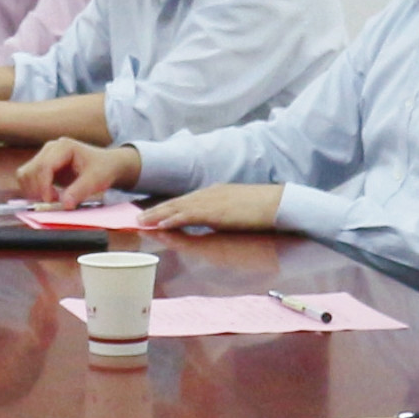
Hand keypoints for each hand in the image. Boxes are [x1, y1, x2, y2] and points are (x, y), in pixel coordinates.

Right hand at [20, 139, 137, 204]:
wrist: (106, 164)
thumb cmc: (102, 168)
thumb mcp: (96, 180)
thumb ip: (79, 191)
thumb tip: (65, 204)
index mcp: (64, 147)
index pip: (45, 166)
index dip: (44, 185)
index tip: (50, 201)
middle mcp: (50, 149)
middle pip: (31, 170)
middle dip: (38, 189)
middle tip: (54, 201)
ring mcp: (44, 156)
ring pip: (25, 174)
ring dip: (33, 190)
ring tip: (53, 198)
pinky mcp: (42, 166)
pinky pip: (28, 178)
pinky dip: (33, 190)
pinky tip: (49, 195)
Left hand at [138, 181, 282, 234]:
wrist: (279, 204)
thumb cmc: (264, 208)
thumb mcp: (238, 209)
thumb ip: (224, 213)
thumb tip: (216, 220)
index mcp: (216, 192)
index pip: (187, 200)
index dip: (169, 207)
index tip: (154, 212)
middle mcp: (210, 194)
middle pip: (177, 202)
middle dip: (157, 209)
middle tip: (138, 217)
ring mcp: (212, 201)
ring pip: (178, 207)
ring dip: (158, 214)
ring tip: (142, 221)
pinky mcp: (215, 212)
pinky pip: (188, 216)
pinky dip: (173, 219)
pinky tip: (161, 224)